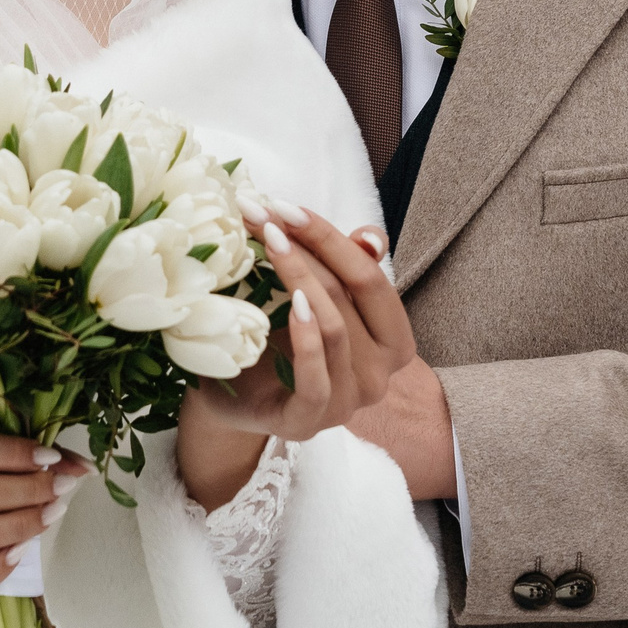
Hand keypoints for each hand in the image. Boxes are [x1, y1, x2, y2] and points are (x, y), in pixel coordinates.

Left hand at [177, 201, 415, 505]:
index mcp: (393, 343)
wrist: (233, 398)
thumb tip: (370, 240)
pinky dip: (306, 336)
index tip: (285, 206)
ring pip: (334, 326)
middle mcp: (380, 375)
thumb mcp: (318, 299)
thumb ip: (348, 269)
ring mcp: (348, 402)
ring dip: (299, 275)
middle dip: (308, 246)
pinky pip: (316, 376)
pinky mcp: (309, 421)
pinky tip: (290, 302)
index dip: (330, 237)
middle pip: (352, 294)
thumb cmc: (281, 342)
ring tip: (265, 241)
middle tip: (262, 213)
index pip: (370, 277)